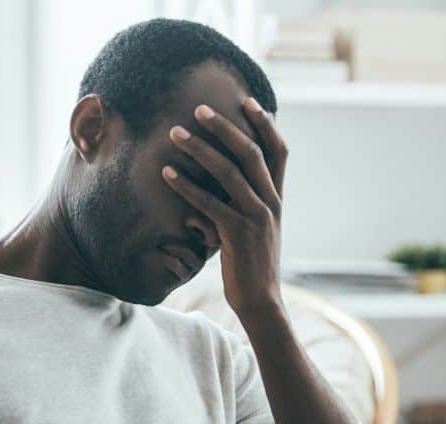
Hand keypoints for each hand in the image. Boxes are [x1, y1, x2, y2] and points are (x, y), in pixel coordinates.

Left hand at [162, 98, 287, 315]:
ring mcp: (256, 218)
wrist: (260, 300)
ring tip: (175, 133)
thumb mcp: (253, 228)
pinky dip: (186, 187)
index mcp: (277, 198)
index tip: (247, 101)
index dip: (265, 124)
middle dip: (224, 127)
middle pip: (250, 153)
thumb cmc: (249, 264)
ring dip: (199, 149)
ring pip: (228, 173)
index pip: (279, 151)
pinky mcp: (237, 234)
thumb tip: (214, 187)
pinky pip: (209, 204)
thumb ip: (242, 203)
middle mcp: (270, 203)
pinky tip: (166, 174)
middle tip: (199, 108)